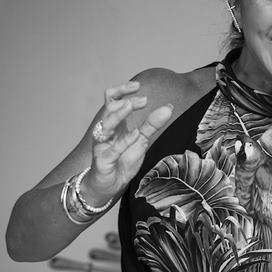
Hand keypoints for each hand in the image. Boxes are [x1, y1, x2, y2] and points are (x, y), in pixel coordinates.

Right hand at [83, 81, 172, 203]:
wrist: (110, 185)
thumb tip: (169, 106)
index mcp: (114, 124)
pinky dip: (123, 142)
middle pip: (108, 109)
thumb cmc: (122, 161)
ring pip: (105, 126)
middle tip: (144, 100)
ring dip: (119, 114)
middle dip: (125, 102)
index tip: (138, 86)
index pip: (111, 99)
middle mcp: (106, 132)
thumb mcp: (141, 141)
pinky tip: (135, 135)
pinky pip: (111, 150)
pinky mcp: (102, 161)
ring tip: (132, 106)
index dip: (122, 89)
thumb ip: (153, 124)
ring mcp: (102, 146)